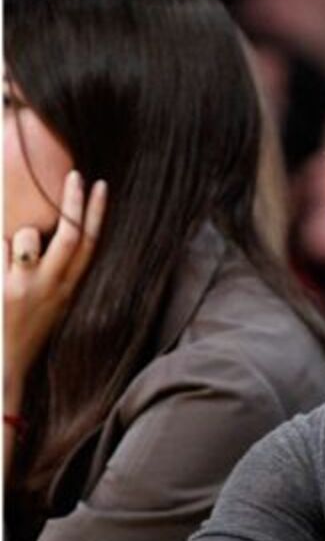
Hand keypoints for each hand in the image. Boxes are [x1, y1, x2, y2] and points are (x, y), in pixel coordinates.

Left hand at [3, 170, 105, 384]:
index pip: (90, 243)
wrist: (4, 364)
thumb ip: (53, 271)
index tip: (100, 186)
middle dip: (73, 202)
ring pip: (25, 237)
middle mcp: (53, 285)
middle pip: (71, 234)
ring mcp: (26, 286)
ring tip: (7, 258)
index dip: (96, 213)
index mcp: (69, 287)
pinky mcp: (2, 288)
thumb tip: (41, 233)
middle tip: (76, 175)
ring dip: (13, 237)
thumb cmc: (26, 329)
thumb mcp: (51, 302)